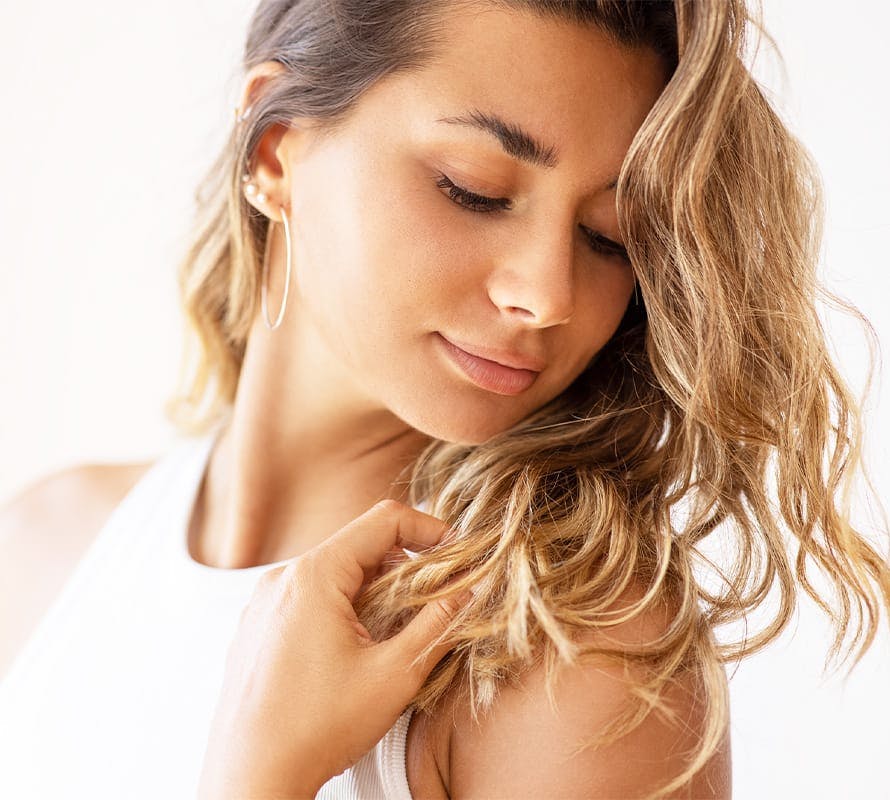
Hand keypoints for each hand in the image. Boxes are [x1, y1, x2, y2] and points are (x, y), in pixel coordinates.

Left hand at [196, 499, 469, 798]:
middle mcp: (282, 578)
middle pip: (357, 544)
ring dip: (373, 588)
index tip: (456, 555)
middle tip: (434, 598)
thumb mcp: (394, 674)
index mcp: (314, 575)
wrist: (250, 779)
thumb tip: (469, 592)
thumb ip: (438, 624)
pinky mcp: (257, 627)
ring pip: (333, 571)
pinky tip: (356, 647)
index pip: (383, 520)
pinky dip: (342, 605)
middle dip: (403, 564)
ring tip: (396, 629)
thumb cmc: (317, 729)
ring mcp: (263, 603)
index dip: (428, 528)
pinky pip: (307, 595)